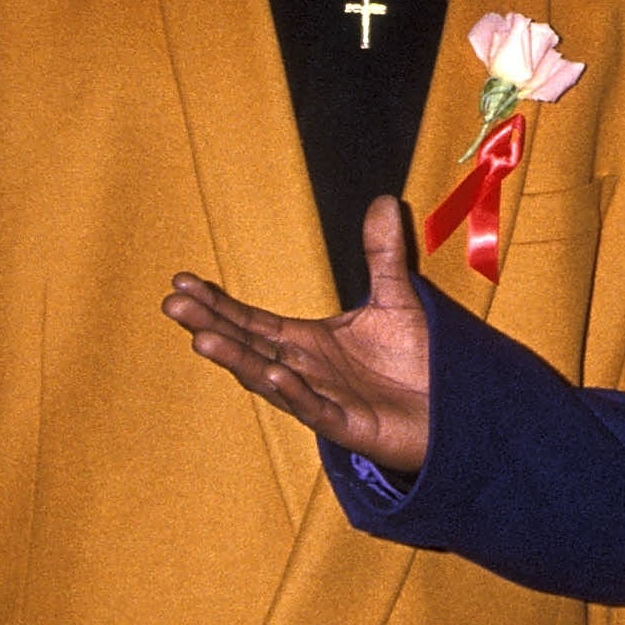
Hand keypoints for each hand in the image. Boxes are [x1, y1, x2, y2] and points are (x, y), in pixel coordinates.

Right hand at [162, 196, 433, 475]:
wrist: (452, 408)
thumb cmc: (418, 360)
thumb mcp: (397, 298)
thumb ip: (384, 254)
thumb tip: (385, 199)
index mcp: (306, 342)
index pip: (252, 320)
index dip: (218, 303)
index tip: (181, 281)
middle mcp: (304, 369)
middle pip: (248, 346)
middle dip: (211, 325)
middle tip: (173, 304)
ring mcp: (322, 398)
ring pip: (269, 380)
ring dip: (237, 360)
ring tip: (203, 339)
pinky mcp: (347, 425)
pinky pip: (314, 408)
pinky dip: (293, 392)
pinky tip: (270, 373)